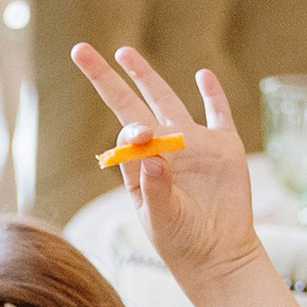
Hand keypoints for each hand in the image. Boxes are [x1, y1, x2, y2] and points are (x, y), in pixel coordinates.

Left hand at [70, 43, 269, 296]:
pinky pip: (219, 114)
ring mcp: (193, 144)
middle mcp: (162, 148)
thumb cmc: (181, 241)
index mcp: (140, 165)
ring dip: (147, 76)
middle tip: (81, 51)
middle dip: (108, 78)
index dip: (129, 127)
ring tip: (125, 53)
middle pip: (131, 103)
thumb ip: (155, 188)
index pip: (125, 133)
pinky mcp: (224, 147)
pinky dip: (213, 94)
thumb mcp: (162, 219)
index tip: (139, 133)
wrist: (219, 255)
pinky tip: (203, 75)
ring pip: (167, 100)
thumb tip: (148, 152)